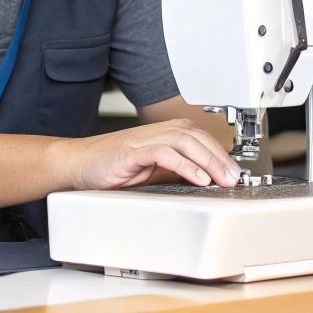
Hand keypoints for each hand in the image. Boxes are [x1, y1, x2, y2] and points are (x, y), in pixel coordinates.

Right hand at [54, 119, 242, 190]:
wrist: (77, 165)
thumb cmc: (110, 168)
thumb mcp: (151, 172)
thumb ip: (176, 171)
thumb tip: (205, 179)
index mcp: (163, 136)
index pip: (200, 139)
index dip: (220, 154)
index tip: (235, 173)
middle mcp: (156, 133)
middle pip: (197, 137)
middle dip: (220, 157)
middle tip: (235, 178)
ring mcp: (144, 140)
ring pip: (185, 142)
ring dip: (208, 161)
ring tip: (222, 179)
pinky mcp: (132, 151)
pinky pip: (165, 153)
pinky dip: (184, 165)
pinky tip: (198, 178)